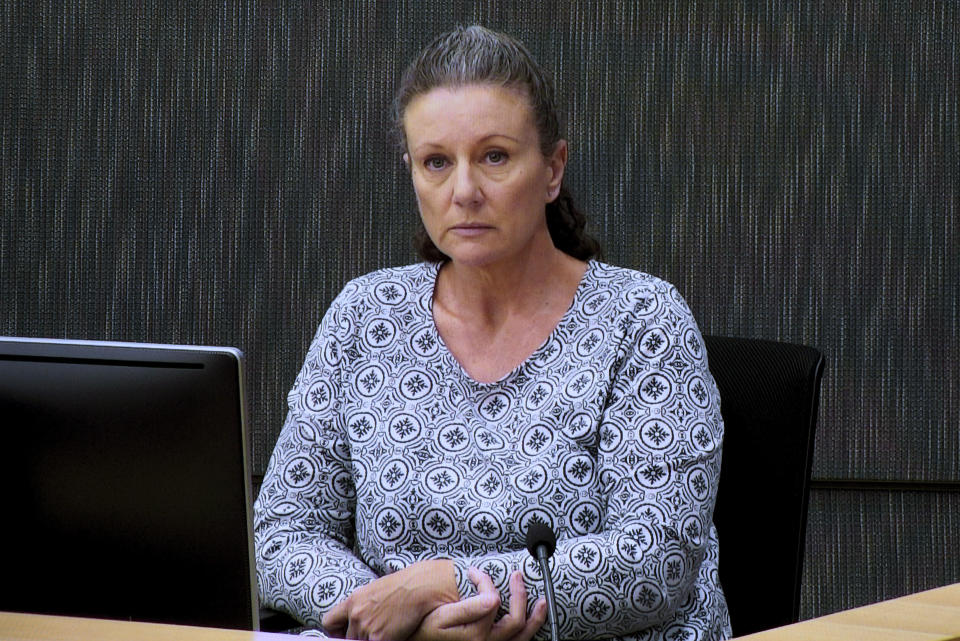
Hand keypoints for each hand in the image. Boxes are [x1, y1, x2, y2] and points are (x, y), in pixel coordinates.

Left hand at [322, 559, 458, 639]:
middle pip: (348, 637)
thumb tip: (358, 620)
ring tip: (388, 629)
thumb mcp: (375, 592)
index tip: (343, 633)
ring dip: (372, 640)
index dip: (336, 631)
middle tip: (375, 630)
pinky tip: (394, 634)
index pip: (329, 622)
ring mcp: (366, 628)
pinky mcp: (378, 639)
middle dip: (360, 636)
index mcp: (353, 601)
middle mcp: (356, 615)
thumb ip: (362, 607)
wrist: (420, 588)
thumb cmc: (403, 587)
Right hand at [413, 568, 547, 640]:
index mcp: (476, 635)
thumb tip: (494, 597)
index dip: (486, 582)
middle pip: (516, 621)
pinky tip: (532, 620)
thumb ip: (469, 608)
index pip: (494, 602)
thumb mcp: (442, 617)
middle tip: (517, 576)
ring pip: (522, 637)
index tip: (475, 572)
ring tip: (542, 602)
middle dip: (519, 595)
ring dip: (535, 619)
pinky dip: (527, 631)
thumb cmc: (427, 630)